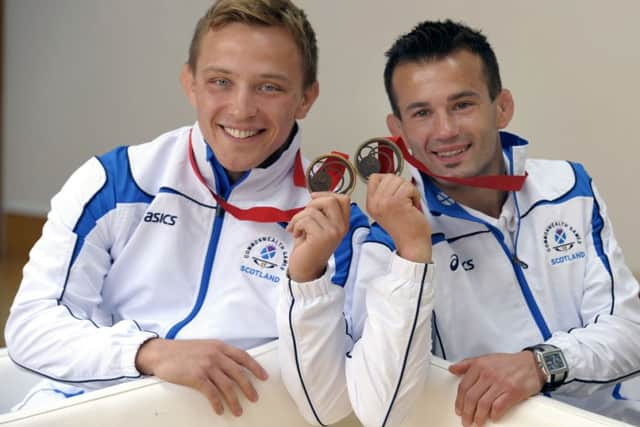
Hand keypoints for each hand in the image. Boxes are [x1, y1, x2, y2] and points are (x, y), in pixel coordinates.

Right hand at [135, 338, 267, 415]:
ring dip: (235, 400)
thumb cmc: (183, 351)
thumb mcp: (205, 346)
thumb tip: (233, 366)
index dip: (255, 367)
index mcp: (220, 346)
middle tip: (255, 398)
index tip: (264, 377)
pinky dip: (218, 403)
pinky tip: (220, 410)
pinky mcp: (196, 377)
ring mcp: (206, 366)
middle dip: (249, 387)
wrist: (161, 353)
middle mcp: (216, 355)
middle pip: (239, 373)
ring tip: (238, 411)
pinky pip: (212, 393)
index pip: (243, 356)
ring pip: (227, 386)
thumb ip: (219, 353)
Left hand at [286, 192, 350, 281]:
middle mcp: (341, 227)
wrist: (305, 269)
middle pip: (330, 200)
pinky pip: (305, 220)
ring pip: (313, 210)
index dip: (326, 194)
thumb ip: (323, 212)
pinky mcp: (321, 237)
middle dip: (312, 204)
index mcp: (343, 223)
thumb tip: (315, 196)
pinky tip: (296, 234)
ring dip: (298, 218)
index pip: (343, 199)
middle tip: (304, 216)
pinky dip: (295, 225)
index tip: (313, 198)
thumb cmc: (309, 248)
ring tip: (297, 228)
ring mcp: (333, 232)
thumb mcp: (320, 226)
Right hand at [366, 173, 430, 262]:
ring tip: (409, 204)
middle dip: (401, 186)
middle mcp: (375, 203)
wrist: (412, 244)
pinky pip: (409, 187)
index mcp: (371, 204)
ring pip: (399, 180)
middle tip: (405, 201)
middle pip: (388, 177)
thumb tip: (391, 178)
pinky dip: (415, 195)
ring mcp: (384, 202)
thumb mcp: (386, 210)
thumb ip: (383, 194)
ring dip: (409, 190)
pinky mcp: (397, 202)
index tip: (396, 192)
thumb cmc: (405, 229)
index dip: (389, 181)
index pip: (374, 178)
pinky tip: (413, 207)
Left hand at [448, 352, 544, 426]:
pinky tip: (492, 418)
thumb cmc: (508, 363)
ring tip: (477, 422)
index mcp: (480, 365)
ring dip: (478, 417)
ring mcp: (501, 383)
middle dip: (466, 412)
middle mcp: (488, 374)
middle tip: (465, 420)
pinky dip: (494, 415)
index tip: (458, 409)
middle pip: (471, 397)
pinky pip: (499, 406)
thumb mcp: (486, 358)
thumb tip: (452, 369)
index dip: (459, 401)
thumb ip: (467, 364)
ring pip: (483, 404)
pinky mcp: (512, 392)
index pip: (464, 386)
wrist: (532, 364)